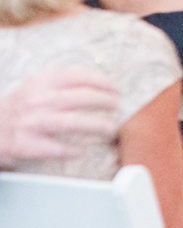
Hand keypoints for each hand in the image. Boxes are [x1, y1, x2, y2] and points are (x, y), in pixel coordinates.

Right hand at [0, 69, 118, 164]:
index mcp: (41, 81)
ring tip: (110, 128)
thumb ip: (62, 82)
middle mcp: (37, 100)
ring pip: (74, 122)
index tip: (116, 87)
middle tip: (117, 106)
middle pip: (82, 97)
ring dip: (97, 125)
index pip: (79, 76)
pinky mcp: (27, 144)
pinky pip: (58, 148)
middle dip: (105, 101)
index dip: (103, 81)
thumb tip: (101, 83)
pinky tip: (82, 151)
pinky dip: (73, 150)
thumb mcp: (36, 87)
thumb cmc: (20, 107)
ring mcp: (32, 122)